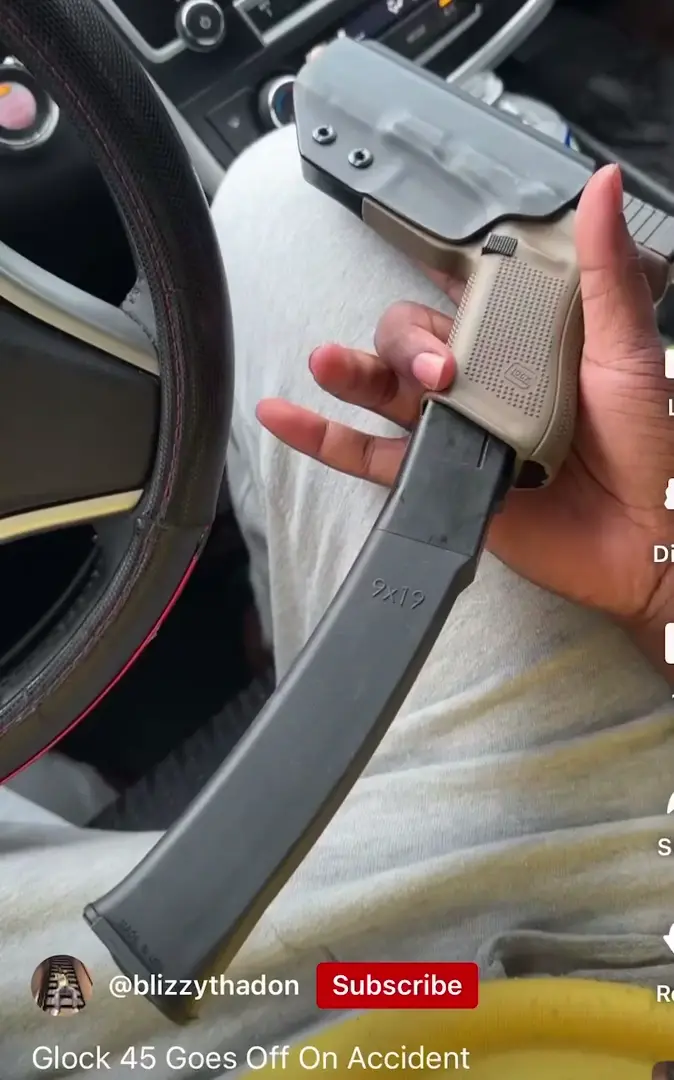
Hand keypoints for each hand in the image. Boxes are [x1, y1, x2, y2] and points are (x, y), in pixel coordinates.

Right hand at [257, 166, 673, 646]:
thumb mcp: (627, 351)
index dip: (439, 265)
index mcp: (525, 340)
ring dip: (349, 370)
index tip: (413, 237)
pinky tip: (283, 415)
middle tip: (441, 371)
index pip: (467, 290)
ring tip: (329, 362)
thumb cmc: (646, 449)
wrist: (638, 541)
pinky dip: (322, 437)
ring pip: (384, 388)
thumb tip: (600, 189)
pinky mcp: (435, 476)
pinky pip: (368, 455)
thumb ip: (604, 276)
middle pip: (412, 334)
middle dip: (407, 342)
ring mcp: (455, 427)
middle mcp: (483, 377)